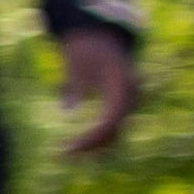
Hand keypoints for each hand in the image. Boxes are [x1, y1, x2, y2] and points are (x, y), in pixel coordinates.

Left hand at [58, 23, 140, 158]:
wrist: (102, 38)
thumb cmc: (86, 48)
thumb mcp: (75, 61)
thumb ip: (72, 84)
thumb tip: (67, 109)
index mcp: (122, 84)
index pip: (111, 119)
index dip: (92, 137)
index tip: (70, 148)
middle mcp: (132, 95)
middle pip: (115, 130)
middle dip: (90, 145)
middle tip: (62, 155)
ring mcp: (130, 101)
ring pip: (116, 131)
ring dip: (94, 145)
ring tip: (67, 155)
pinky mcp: (123, 105)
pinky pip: (113, 126)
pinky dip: (97, 137)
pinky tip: (78, 147)